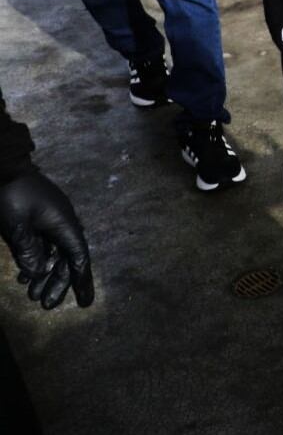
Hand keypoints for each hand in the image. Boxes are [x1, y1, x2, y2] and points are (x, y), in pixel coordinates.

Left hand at [0, 172, 93, 308]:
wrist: (3, 167)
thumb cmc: (12, 195)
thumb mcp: (17, 226)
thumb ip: (29, 251)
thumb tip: (37, 273)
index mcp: (64, 224)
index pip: (78, 257)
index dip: (81, 280)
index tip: (84, 302)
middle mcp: (62, 224)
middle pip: (66, 259)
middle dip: (58, 283)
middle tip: (47, 305)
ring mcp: (50, 222)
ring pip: (53, 254)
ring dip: (44, 275)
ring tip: (33, 295)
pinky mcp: (38, 220)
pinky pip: (42, 246)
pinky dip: (36, 262)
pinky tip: (26, 277)